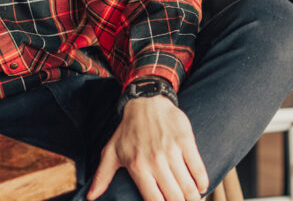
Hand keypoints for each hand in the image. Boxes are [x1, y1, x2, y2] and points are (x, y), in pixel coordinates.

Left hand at [88, 96, 207, 200]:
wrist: (146, 101)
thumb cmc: (127, 130)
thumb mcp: (111, 152)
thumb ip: (102, 176)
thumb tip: (90, 197)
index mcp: (137, 167)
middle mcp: (155, 161)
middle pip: (175, 198)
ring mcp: (172, 151)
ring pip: (189, 187)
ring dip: (193, 198)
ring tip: (192, 200)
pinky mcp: (186, 141)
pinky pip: (199, 169)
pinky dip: (202, 183)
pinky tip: (200, 187)